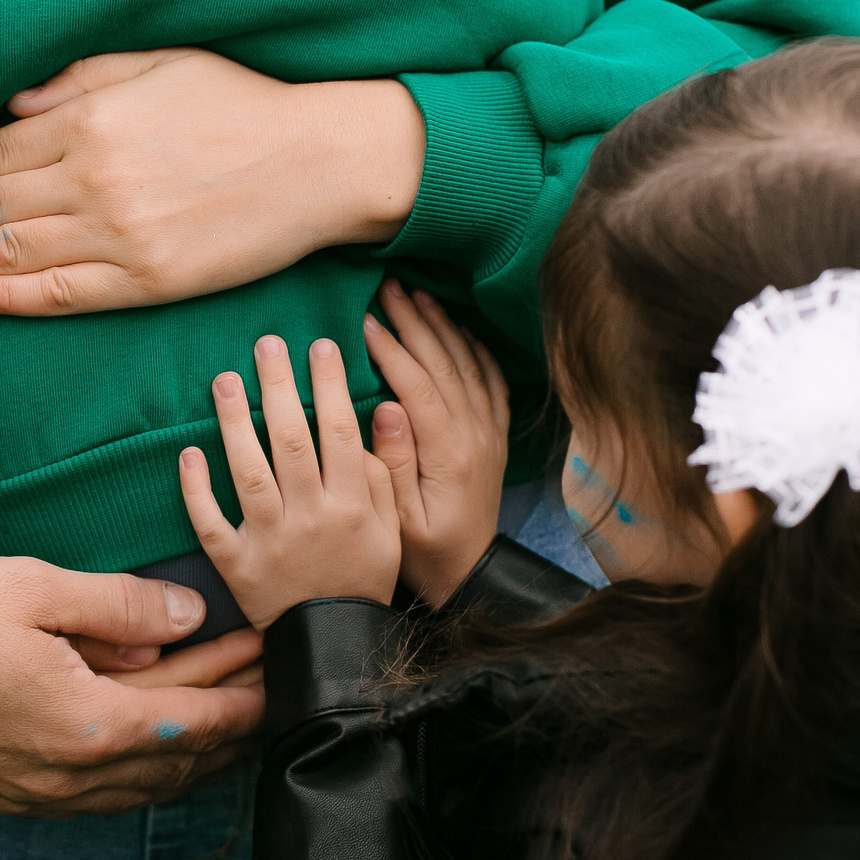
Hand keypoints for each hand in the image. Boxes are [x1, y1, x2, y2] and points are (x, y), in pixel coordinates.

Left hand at [0, 49, 424, 315]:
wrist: (321, 162)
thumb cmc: (242, 104)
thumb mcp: (159, 64)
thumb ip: (79, 78)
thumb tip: (10, 100)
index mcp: (90, 118)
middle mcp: (94, 177)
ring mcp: (119, 233)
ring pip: (7, 254)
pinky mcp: (147, 279)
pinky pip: (59, 294)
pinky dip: (5, 298)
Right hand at [0, 557, 264, 816]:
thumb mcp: (32, 588)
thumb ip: (118, 604)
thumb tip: (188, 613)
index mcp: (89, 723)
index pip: (198, 717)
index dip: (247, 691)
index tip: (278, 661)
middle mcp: (74, 776)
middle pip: (180, 757)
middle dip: (233, 721)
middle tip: (269, 685)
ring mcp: (41, 796)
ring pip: (145, 787)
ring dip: (194, 756)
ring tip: (229, 726)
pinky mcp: (11, 800)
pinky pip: (103, 798)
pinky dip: (144, 774)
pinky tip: (151, 757)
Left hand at [178, 335, 401, 629]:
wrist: (335, 646)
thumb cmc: (362, 580)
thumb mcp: (391, 532)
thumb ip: (382, 476)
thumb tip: (377, 416)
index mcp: (352, 505)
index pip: (339, 431)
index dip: (330, 385)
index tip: (321, 346)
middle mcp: (310, 517)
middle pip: (292, 439)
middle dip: (278, 386)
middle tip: (266, 344)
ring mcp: (270, 540)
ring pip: (249, 472)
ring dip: (234, 423)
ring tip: (225, 380)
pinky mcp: (237, 565)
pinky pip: (211, 523)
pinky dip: (197, 490)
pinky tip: (188, 453)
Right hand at [364, 282, 511, 607]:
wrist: (470, 571)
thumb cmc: (422, 549)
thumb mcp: (397, 517)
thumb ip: (391, 462)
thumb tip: (386, 407)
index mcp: (448, 453)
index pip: (417, 386)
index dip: (391, 350)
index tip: (363, 321)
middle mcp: (475, 435)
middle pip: (445, 364)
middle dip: (415, 322)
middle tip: (389, 288)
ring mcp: (489, 433)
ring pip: (469, 365)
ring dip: (442, 327)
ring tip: (418, 295)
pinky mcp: (495, 436)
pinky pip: (491, 381)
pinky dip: (476, 350)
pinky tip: (459, 330)